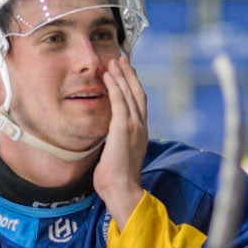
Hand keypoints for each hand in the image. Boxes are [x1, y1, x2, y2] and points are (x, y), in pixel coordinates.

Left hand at [94, 54, 147, 227]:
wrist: (122, 189)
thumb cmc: (117, 178)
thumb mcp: (118, 154)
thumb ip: (115, 142)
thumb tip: (107, 138)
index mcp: (140, 132)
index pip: (139, 103)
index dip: (133, 85)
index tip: (126, 72)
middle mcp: (141, 126)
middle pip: (137, 92)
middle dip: (129, 74)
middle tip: (122, 59)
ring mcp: (134, 126)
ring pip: (129, 93)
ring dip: (121, 75)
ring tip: (114, 61)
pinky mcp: (123, 128)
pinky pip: (119, 101)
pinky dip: (115, 87)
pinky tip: (109, 76)